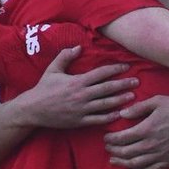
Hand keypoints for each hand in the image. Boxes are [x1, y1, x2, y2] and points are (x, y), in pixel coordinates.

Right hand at [19, 47, 136, 128]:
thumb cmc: (43, 89)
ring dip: (121, 100)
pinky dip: (110, 117)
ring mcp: (82, 109)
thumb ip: (65, 57)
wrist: (32, 110)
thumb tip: (78, 47)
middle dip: (123, 84)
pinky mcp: (80, 121)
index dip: (115, 69)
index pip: (100, 73)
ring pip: (106, 104)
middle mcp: (82, 95)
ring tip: (133, 96)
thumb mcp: (53, 70)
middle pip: (107, 88)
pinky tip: (120, 114)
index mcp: (77, 81)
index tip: (126, 67)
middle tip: (137, 82)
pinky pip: (98, 119)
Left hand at [104, 94, 168, 168]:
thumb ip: (138, 108)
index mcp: (146, 129)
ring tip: (115, 161)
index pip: (121, 138)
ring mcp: (160, 154)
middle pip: (126, 153)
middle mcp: (151, 144)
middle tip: (108, 149)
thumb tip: (122, 113)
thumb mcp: (157, 101)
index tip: (106, 138)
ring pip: (135, 163)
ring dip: (122, 163)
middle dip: (113, 151)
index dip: (110, 140)